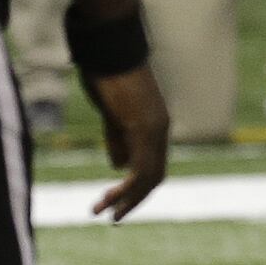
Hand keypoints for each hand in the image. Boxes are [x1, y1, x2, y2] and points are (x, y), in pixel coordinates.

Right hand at [85, 61, 168, 218]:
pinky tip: (113, 197)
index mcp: (154, 124)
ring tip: (108, 214)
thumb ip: (117, 138)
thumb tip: (118, 166)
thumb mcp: (111, 113)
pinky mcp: (142, 125)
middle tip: (114, 217)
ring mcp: (154, 127)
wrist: (107, 46)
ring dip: (129, 198)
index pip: (152, 165)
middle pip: (155, 175)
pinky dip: (128, 187)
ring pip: (150, 175)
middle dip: (135, 199)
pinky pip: (141, 166)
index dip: (137, 187)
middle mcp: (160, 128)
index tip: (116, 202)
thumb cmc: (105, 72)